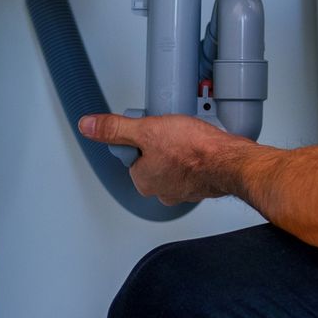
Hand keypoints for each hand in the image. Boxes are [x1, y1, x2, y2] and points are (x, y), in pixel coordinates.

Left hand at [77, 113, 247, 205]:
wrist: (230, 161)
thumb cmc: (193, 149)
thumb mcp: (146, 129)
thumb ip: (115, 128)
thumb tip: (88, 126)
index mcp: (143, 180)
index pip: (133, 154)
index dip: (143, 138)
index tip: (154, 129)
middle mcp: (161, 191)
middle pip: (154, 159)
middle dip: (163, 144)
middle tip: (174, 131)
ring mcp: (184, 190)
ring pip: (175, 164)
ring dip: (182, 152)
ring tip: (191, 137)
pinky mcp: (204, 186)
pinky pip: (195, 169)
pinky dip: (199, 159)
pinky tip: (204, 147)